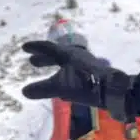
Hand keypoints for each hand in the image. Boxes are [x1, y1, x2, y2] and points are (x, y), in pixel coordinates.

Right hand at [21, 41, 135, 121]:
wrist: (115, 90)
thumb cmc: (86, 84)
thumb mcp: (60, 87)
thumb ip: (42, 89)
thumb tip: (24, 91)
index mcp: (69, 54)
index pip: (48, 48)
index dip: (36, 48)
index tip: (24, 48)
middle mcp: (79, 57)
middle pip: (59, 55)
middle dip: (45, 59)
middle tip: (32, 63)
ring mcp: (89, 67)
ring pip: (68, 65)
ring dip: (57, 69)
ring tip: (50, 76)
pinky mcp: (96, 77)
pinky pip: (76, 74)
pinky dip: (67, 77)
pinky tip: (67, 88)